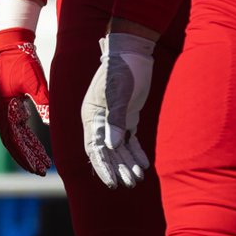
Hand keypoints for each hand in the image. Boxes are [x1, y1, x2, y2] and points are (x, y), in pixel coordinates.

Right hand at [0, 28, 50, 175]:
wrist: (13, 46)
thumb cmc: (22, 63)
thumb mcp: (34, 82)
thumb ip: (42, 102)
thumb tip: (50, 123)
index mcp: (2, 110)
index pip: (13, 141)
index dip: (24, 157)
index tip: (36, 168)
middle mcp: (0, 113)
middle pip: (13, 142)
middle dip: (26, 158)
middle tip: (41, 171)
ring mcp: (4, 109)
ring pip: (15, 136)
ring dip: (27, 149)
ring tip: (42, 162)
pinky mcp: (10, 105)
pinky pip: (17, 126)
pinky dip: (26, 137)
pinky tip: (37, 145)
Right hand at [81, 31, 154, 187]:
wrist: (133, 52)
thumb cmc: (122, 70)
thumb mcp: (118, 94)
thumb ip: (115, 120)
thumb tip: (111, 146)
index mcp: (91, 116)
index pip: (94, 148)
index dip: (103, 167)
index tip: (112, 183)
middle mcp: (100, 120)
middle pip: (107, 151)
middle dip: (118, 168)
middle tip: (130, 183)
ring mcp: (114, 118)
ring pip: (119, 147)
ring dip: (128, 162)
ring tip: (138, 178)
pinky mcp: (128, 115)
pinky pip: (129, 138)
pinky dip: (136, 151)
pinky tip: (144, 164)